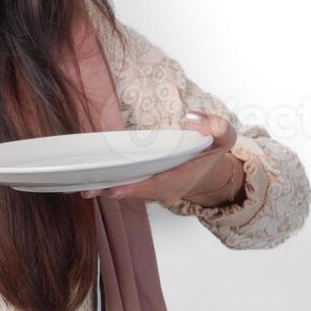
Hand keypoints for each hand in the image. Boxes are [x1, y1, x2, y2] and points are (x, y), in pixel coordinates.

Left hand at [81, 111, 239, 204]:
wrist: (210, 173)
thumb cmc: (212, 152)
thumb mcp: (224, 137)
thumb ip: (218, 127)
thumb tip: (193, 117)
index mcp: (183, 178)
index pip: (158, 185)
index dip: (137, 187)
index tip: (117, 188)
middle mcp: (167, 191)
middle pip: (138, 192)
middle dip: (115, 191)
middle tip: (90, 188)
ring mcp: (156, 193)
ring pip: (131, 192)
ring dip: (108, 190)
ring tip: (85, 187)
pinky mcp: (147, 189)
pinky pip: (128, 188)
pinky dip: (111, 186)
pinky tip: (90, 182)